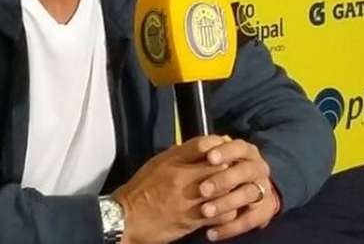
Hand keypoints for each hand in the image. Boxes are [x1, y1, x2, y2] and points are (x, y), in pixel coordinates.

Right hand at [113, 135, 229, 243]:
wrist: (127, 218)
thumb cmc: (141, 190)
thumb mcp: (157, 164)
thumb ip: (179, 155)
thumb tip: (202, 147)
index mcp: (172, 161)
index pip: (203, 144)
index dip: (218, 145)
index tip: (224, 148)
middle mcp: (182, 177)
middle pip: (219, 165)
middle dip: (230, 166)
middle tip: (235, 168)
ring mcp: (189, 199)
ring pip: (225, 190)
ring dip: (232, 189)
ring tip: (234, 189)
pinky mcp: (193, 219)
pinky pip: (222, 214)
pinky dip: (229, 211)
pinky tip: (227, 209)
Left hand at [197, 138, 281, 240]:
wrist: (249, 188)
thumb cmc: (220, 169)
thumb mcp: (212, 159)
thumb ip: (203, 154)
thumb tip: (183, 149)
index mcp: (246, 151)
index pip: (238, 147)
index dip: (225, 152)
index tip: (209, 158)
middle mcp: (258, 168)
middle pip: (245, 171)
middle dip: (224, 180)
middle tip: (202, 190)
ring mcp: (263, 189)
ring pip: (248, 195)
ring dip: (226, 203)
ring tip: (204, 212)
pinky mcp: (264, 210)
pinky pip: (249, 220)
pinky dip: (230, 228)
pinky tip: (210, 233)